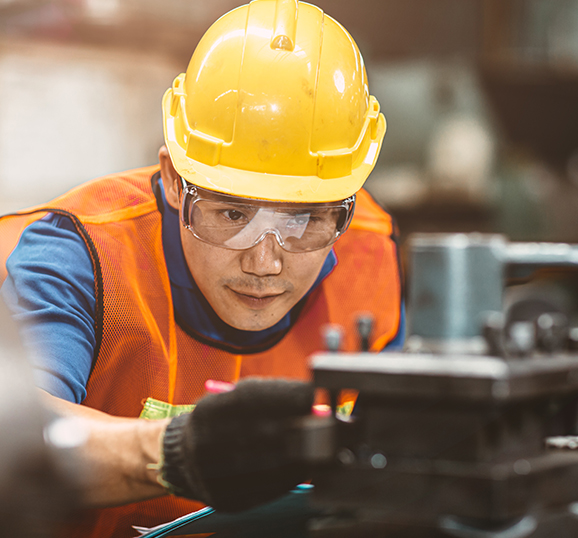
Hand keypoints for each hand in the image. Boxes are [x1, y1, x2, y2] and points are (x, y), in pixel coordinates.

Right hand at [160, 377, 313, 511]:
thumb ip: (267, 397)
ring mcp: (213, 475)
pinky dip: (292, 476)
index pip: (250, 397)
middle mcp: (204, 443)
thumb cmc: (222, 422)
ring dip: (302, 453)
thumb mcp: (232, 400)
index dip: (285, 394)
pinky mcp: (225, 499)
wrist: (186, 458)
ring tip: (320, 444)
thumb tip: (311, 400)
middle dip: (299, 425)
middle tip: (324, 421)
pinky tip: (304, 465)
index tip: (311, 394)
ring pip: (270, 464)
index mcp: (207, 411)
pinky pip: (268, 489)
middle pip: (263, 432)